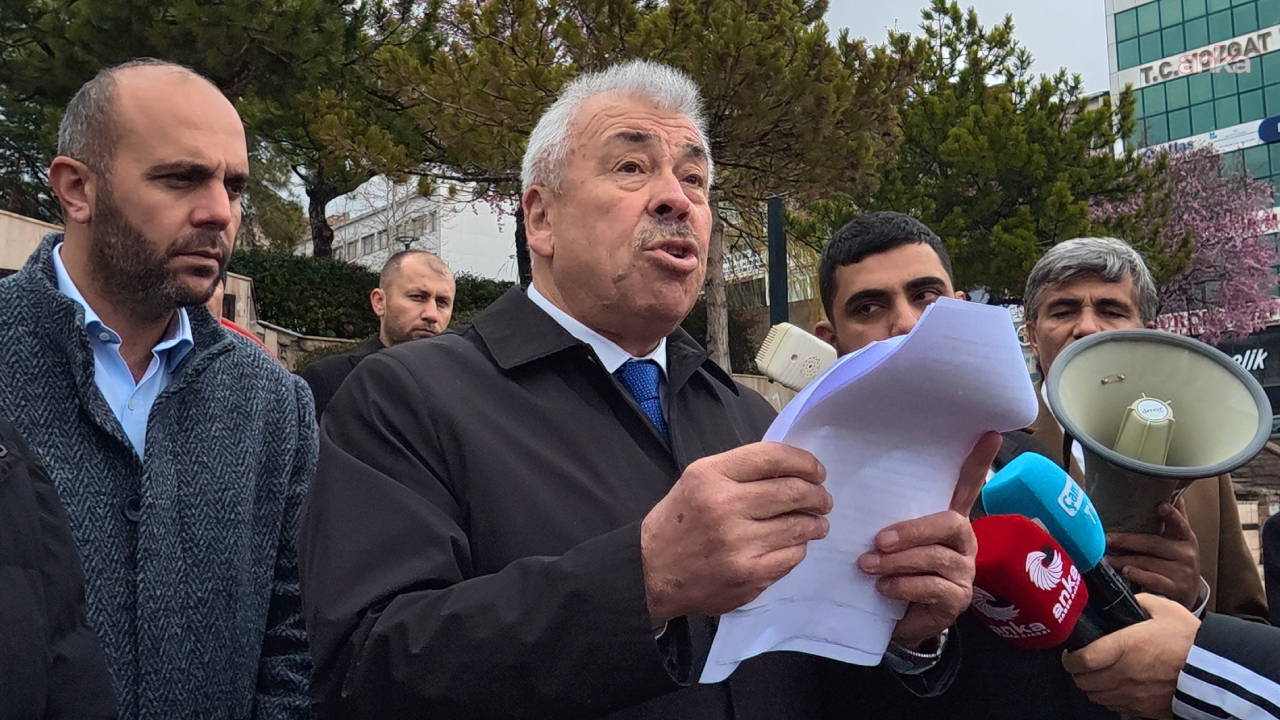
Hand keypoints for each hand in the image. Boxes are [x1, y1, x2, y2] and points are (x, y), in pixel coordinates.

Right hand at [640, 442, 830, 625]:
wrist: (651, 573)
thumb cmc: (678, 523)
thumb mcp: (697, 481)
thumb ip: (740, 472)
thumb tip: (794, 471)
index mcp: (710, 475)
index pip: (773, 457)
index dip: (804, 462)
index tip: (817, 471)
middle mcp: (724, 506)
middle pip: (794, 491)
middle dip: (818, 495)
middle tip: (823, 499)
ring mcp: (738, 543)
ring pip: (799, 526)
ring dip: (815, 523)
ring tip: (816, 524)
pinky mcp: (749, 575)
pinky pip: (792, 555)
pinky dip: (798, 548)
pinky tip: (792, 545)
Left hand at [859, 431, 1001, 648]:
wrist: (898, 620)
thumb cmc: (894, 570)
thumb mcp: (889, 541)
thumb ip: (884, 518)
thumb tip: (852, 490)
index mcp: (947, 520)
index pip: (967, 486)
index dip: (978, 462)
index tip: (989, 433)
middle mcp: (962, 541)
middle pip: (950, 522)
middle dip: (912, 530)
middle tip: (878, 540)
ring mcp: (964, 571)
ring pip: (937, 557)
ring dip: (899, 561)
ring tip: (868, 566)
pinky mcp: (957, 599)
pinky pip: (934, 587)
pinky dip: (904, 585)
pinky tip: (884, 588)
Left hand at [1061, 593, 1199, 718]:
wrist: (1216, 670)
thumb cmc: (1189, 637)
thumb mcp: (1164, 608)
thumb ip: (1140, 602)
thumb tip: (1127, 601)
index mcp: (1124, 647)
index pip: (1082, 660)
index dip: (1070, 660)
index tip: (1069, 654)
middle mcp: (1124, 674)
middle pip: (1085, 683)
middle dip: (1078, 674)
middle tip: (1080, 664)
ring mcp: (1134, 695)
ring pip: (1098, 697)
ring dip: (1092, 687)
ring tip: (1096, 676)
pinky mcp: (1146, 708)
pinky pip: (1117, 707)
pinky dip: (1110, 699)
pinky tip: (1116, 688)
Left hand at [1106, 497, 1201, 608]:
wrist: (1189, 593)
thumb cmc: (1176, 560)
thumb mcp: (1178, 540)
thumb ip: (1175, 519)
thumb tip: (1172, 491)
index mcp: (1186, 537)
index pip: (1179, 523)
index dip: (1171, 514)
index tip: (1160, 506)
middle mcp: (1186, 554)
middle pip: (1153, 543)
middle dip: (1127, 541)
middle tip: (1107, 539)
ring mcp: (1182, 572)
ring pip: (1147, 562)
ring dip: (1124, 560)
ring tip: (1106, 558)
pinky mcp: (1175, 589)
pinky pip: (1152, 580)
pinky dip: (1137, 575)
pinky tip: (1125, 571)